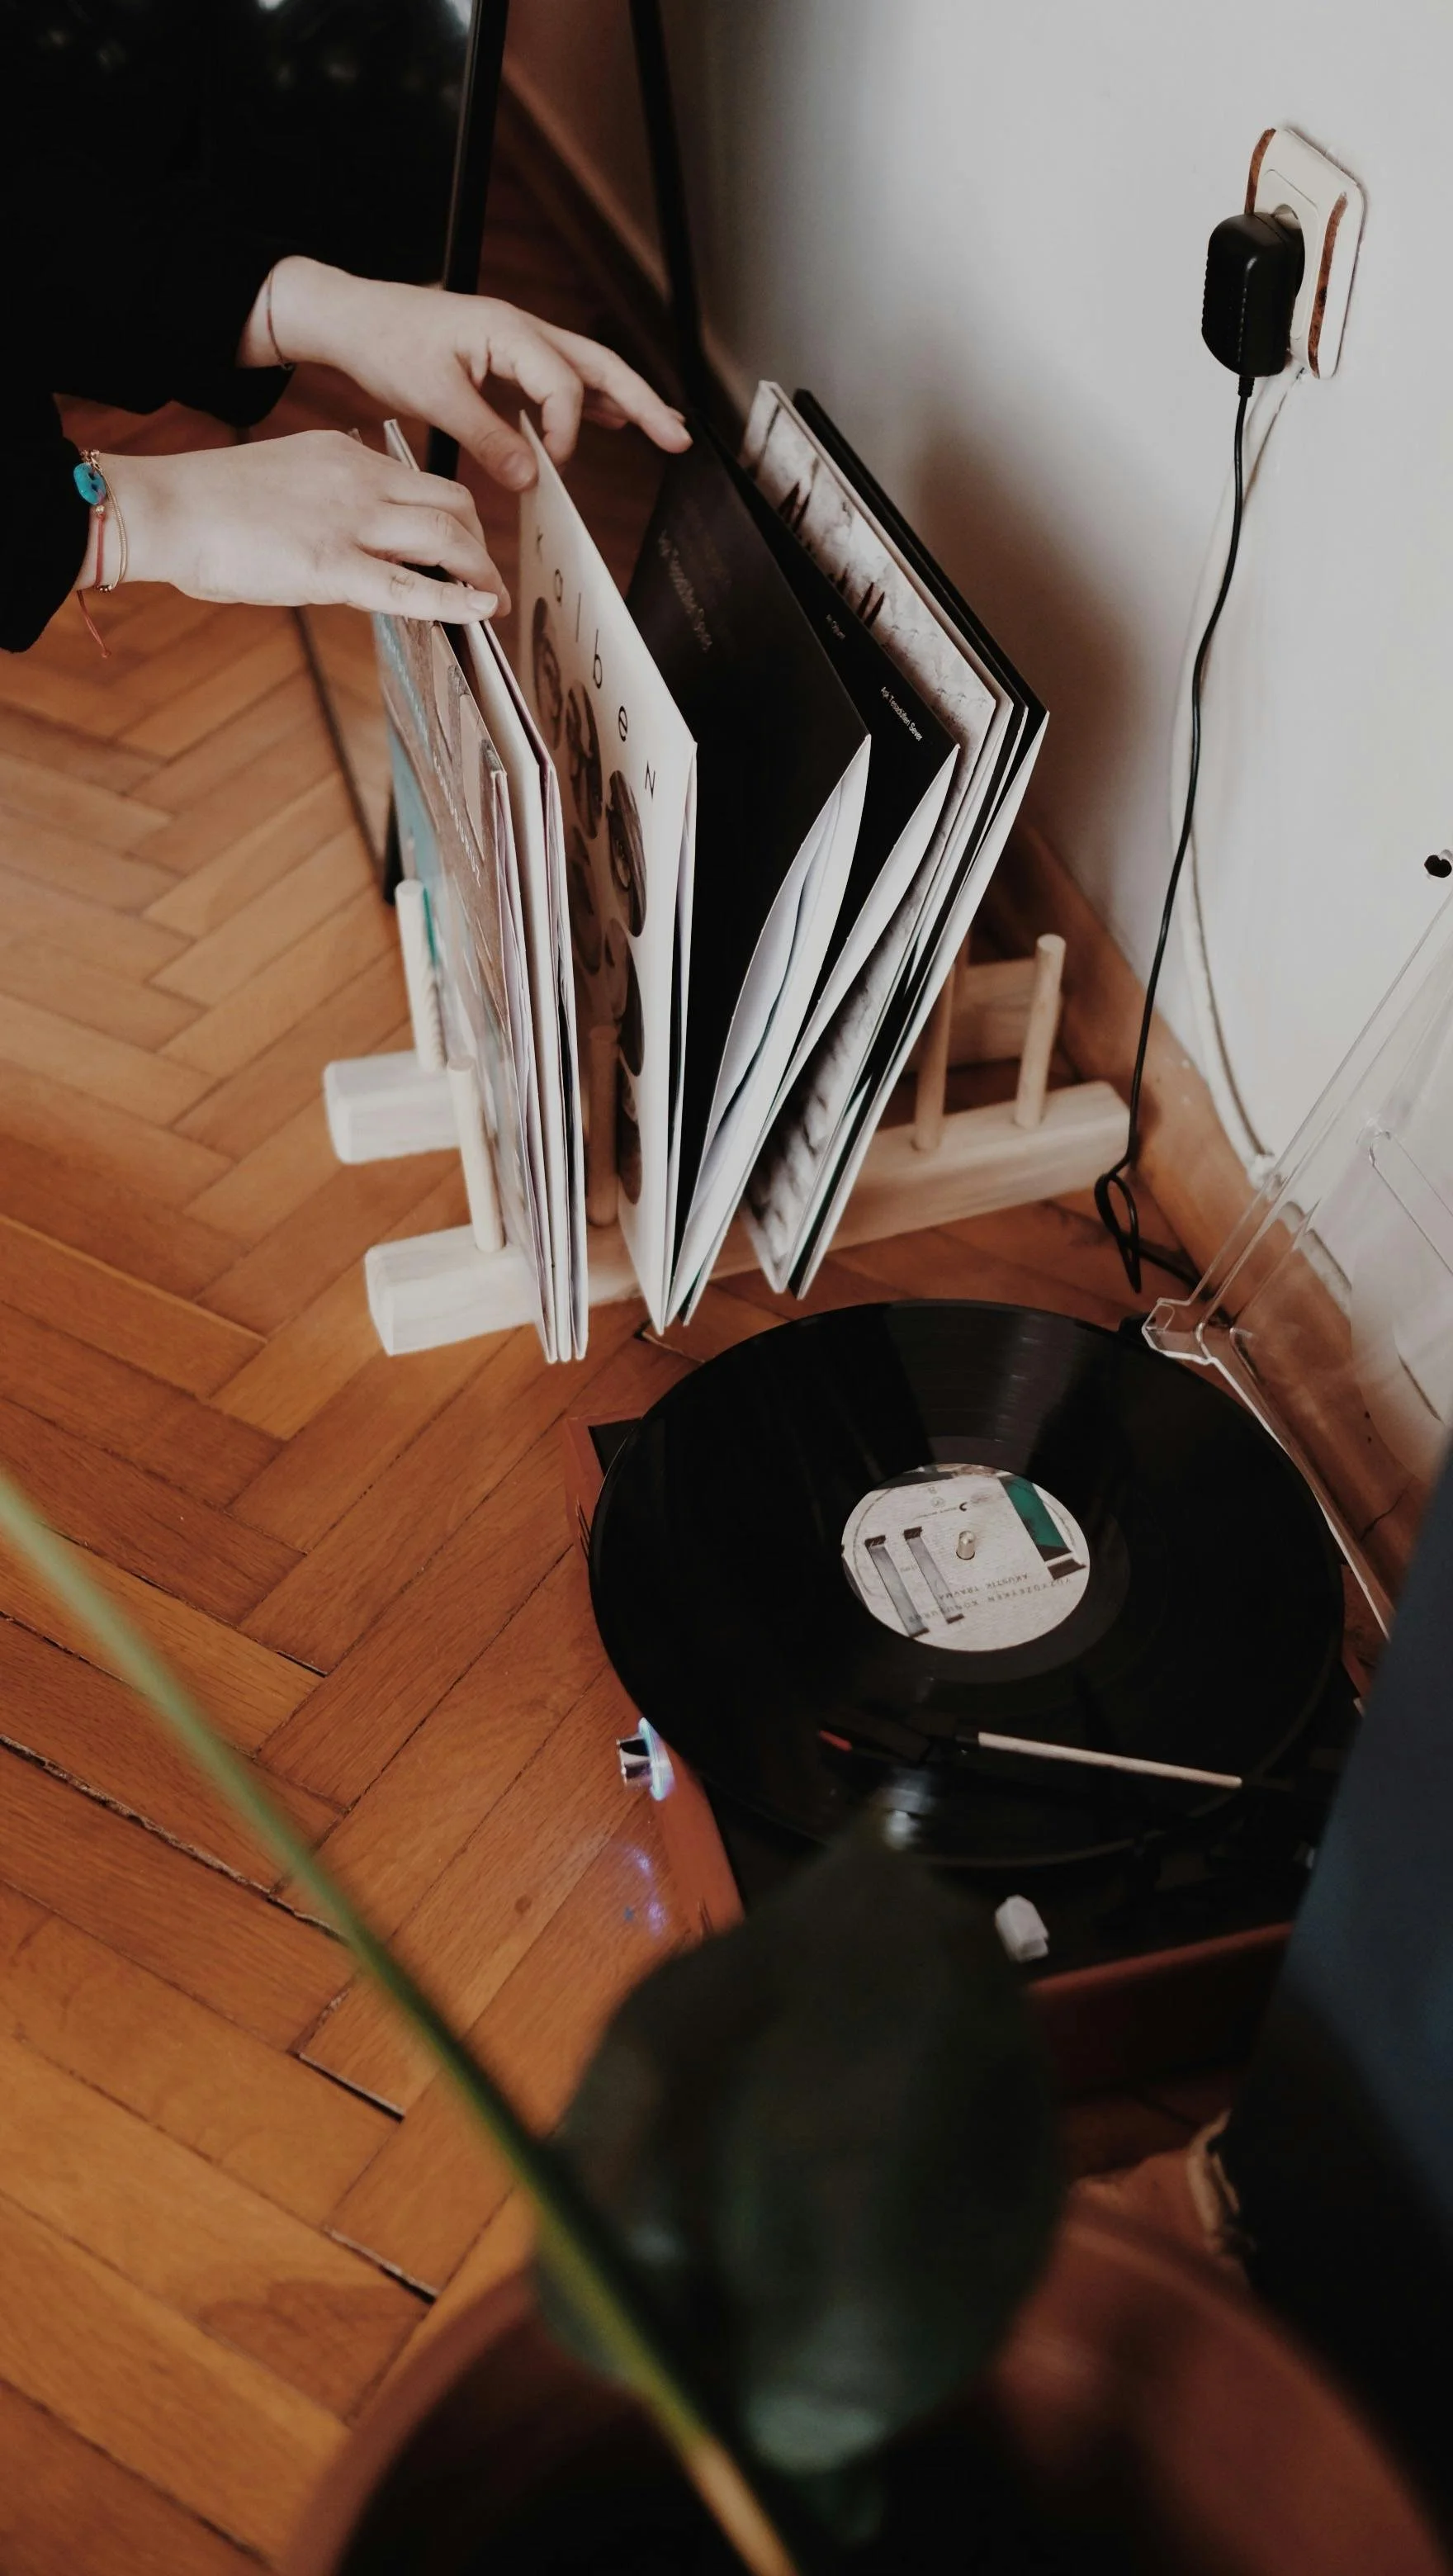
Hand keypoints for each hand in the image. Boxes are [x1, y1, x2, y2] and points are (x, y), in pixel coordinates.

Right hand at [97, 433, 502, 619]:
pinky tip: (481, 611)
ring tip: (491, 601)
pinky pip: (410, 585)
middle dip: (479, 543)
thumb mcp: (283, 484)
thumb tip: (351, 540)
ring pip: (446, 534)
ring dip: (479, 571)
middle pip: (452, 501)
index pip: (419, 480)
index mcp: (343, 453)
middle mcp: (358, 478)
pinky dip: (456, 598)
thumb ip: (325, 501)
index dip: (453, 517)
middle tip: (487, 579)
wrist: (166, 506)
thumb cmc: (207, 504)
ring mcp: (349, 519)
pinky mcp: (332, 564)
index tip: (462, 547)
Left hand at [249, 258, 691, 490]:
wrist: (349, 318)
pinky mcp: (504, 358)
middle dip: (643, 401)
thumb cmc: (383, 342)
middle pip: (599, 366)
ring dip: (624, 399)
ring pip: (585, 370)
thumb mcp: (433, 394)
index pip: (564, 384)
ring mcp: (516, 343)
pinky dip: (586, 402)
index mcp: (508, 331)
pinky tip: (606, 421)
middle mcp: (521, 331)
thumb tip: (530, 476)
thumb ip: (485, 436)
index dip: (564, 432)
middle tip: (678, 437)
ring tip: (660, 428)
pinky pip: (558, 378)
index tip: (548, 468)